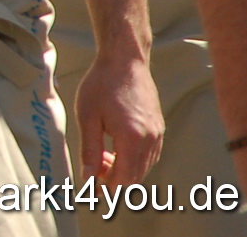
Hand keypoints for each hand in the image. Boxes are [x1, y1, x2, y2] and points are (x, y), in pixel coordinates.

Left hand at [74, 53, 163, 185]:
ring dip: (124, 169)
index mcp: (132, 138)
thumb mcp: (87, 117)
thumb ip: (89, 150)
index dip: (107, 187)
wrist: (125, 60)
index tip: (92, 187)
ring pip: (144, 166)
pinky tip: (116, 148)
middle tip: (94, 170)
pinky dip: (134, 158)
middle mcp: (150, 139)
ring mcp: (158, 133)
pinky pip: (150, 154)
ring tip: (102, 155)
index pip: (124, 178)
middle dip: (114, 179)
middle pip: (136, 175)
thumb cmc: (102, 84)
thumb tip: (88, 177)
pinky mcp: (159, 126)